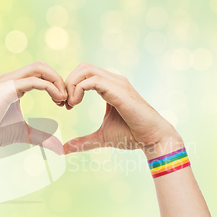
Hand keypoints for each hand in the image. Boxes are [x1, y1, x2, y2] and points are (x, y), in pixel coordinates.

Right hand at [0, 62, 66, 156]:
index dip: (56, 85)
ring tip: (62, 98)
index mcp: (14, 85)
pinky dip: (49, 87)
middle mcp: (11, 79)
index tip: (64, 103)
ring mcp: (8, 81)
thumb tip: (59, 148)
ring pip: (39, 68)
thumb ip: (42, 137)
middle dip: (58, 79)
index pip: (40, 74)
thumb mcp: (25, 133)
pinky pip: (33, 81)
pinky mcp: (7, 89)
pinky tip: (57, 99)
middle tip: (66, 99)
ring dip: (56, 80)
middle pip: (41, 66)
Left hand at [63, 63, 181, 157]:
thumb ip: (83, 141)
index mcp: (110, 87)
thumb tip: (64, 149)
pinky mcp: (119, 91)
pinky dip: (79, 89)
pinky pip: (93, 80)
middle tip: (63, 103)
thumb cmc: (131, 136)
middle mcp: (114, 81)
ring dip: (72, 84)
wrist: (152, 139)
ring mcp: (117, 84)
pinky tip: (75, 104)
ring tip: (69, 103)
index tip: (65, 106)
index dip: (70, 86)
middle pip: (83, 67)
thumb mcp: (101, 137)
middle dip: (68, 82)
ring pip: (86, 70)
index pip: (84, 74)